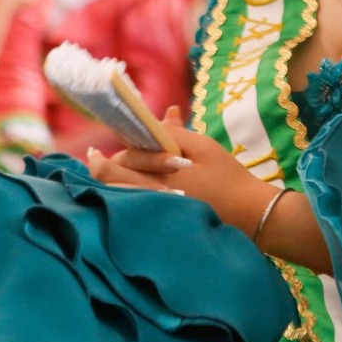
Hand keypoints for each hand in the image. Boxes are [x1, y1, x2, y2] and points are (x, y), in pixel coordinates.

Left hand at [86, 107, 275, 234]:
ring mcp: (156, 213)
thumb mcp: (205, 148)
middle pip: (114, 183)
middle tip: (93, 159)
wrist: (248, 213)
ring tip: (99, 175)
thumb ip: (176, 133)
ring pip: (119, 199)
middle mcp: (154, 196)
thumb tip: (160, 116)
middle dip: (102, 169)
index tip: (95, 151)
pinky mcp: (161, 225)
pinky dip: (122, 201)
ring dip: (108, 186)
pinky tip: (119, 195)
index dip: (111, 154)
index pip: (126, 161)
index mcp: (163, 175)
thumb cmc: (227, 177)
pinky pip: (132, 212)